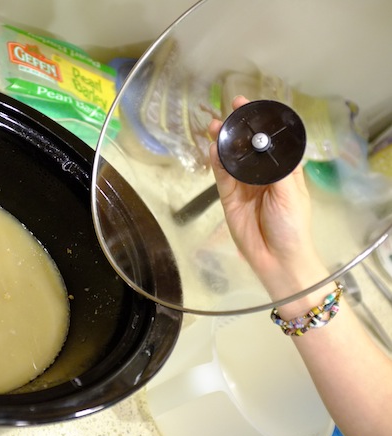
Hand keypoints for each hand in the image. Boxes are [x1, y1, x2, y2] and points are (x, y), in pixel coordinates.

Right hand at [208, 96, 328, 302]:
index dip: (262, 124)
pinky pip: (222, 175)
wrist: (277, 258)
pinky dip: (217, 161)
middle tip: (229, 110)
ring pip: (232, 158)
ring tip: (215, 125)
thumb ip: (275, 168)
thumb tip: (263, 143)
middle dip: (239, 128)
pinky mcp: (228, 196)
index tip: (251, 106)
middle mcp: (262, 174)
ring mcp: (244, 185)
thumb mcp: (291, 193)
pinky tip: (213, 147)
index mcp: (283, 170)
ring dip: (224, 141)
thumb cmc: (292, 225)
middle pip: (249, 146)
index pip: (272, 141)